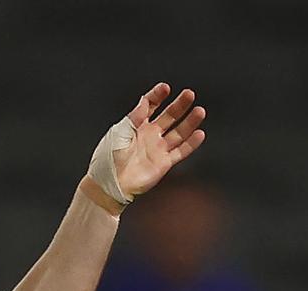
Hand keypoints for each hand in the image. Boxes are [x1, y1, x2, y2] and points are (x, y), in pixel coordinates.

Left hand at [114, 82, 206, 197]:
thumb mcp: (118, 133)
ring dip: (189, 122)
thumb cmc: (108, 159)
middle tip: (189, 94)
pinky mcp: (163, 163)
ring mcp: (157, 149)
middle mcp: (149, 135)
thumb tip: (144, 100)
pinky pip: (181, 152)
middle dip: (179, 105)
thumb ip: (134, 117)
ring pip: (178, 132)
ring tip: (200, 111)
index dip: (157, 96)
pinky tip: (199, 133)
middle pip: (169, 116)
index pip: (149, 106)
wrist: (109, 185)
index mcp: (135, 126)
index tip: (165, 88)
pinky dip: (191, 144)